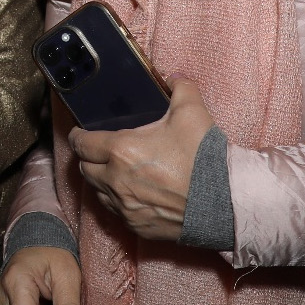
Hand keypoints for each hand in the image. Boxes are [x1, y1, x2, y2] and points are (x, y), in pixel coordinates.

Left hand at [67, 80, 215, 242]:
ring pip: (98, 192)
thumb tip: (173, 77)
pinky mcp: (137, 226)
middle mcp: (116, 181)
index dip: (78, 137)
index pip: (82, 144)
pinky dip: (118, 202)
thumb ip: (180, 87)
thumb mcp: (192, 111)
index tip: (80, 133)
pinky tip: (132, 193)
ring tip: (115, 172)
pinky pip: (116, 212)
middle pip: (85, 169)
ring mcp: (126, 207)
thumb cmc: (205, 157)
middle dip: (88, 158)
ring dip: (102, 181)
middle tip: (100, 151)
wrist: (227, 202)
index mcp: (122, 150)